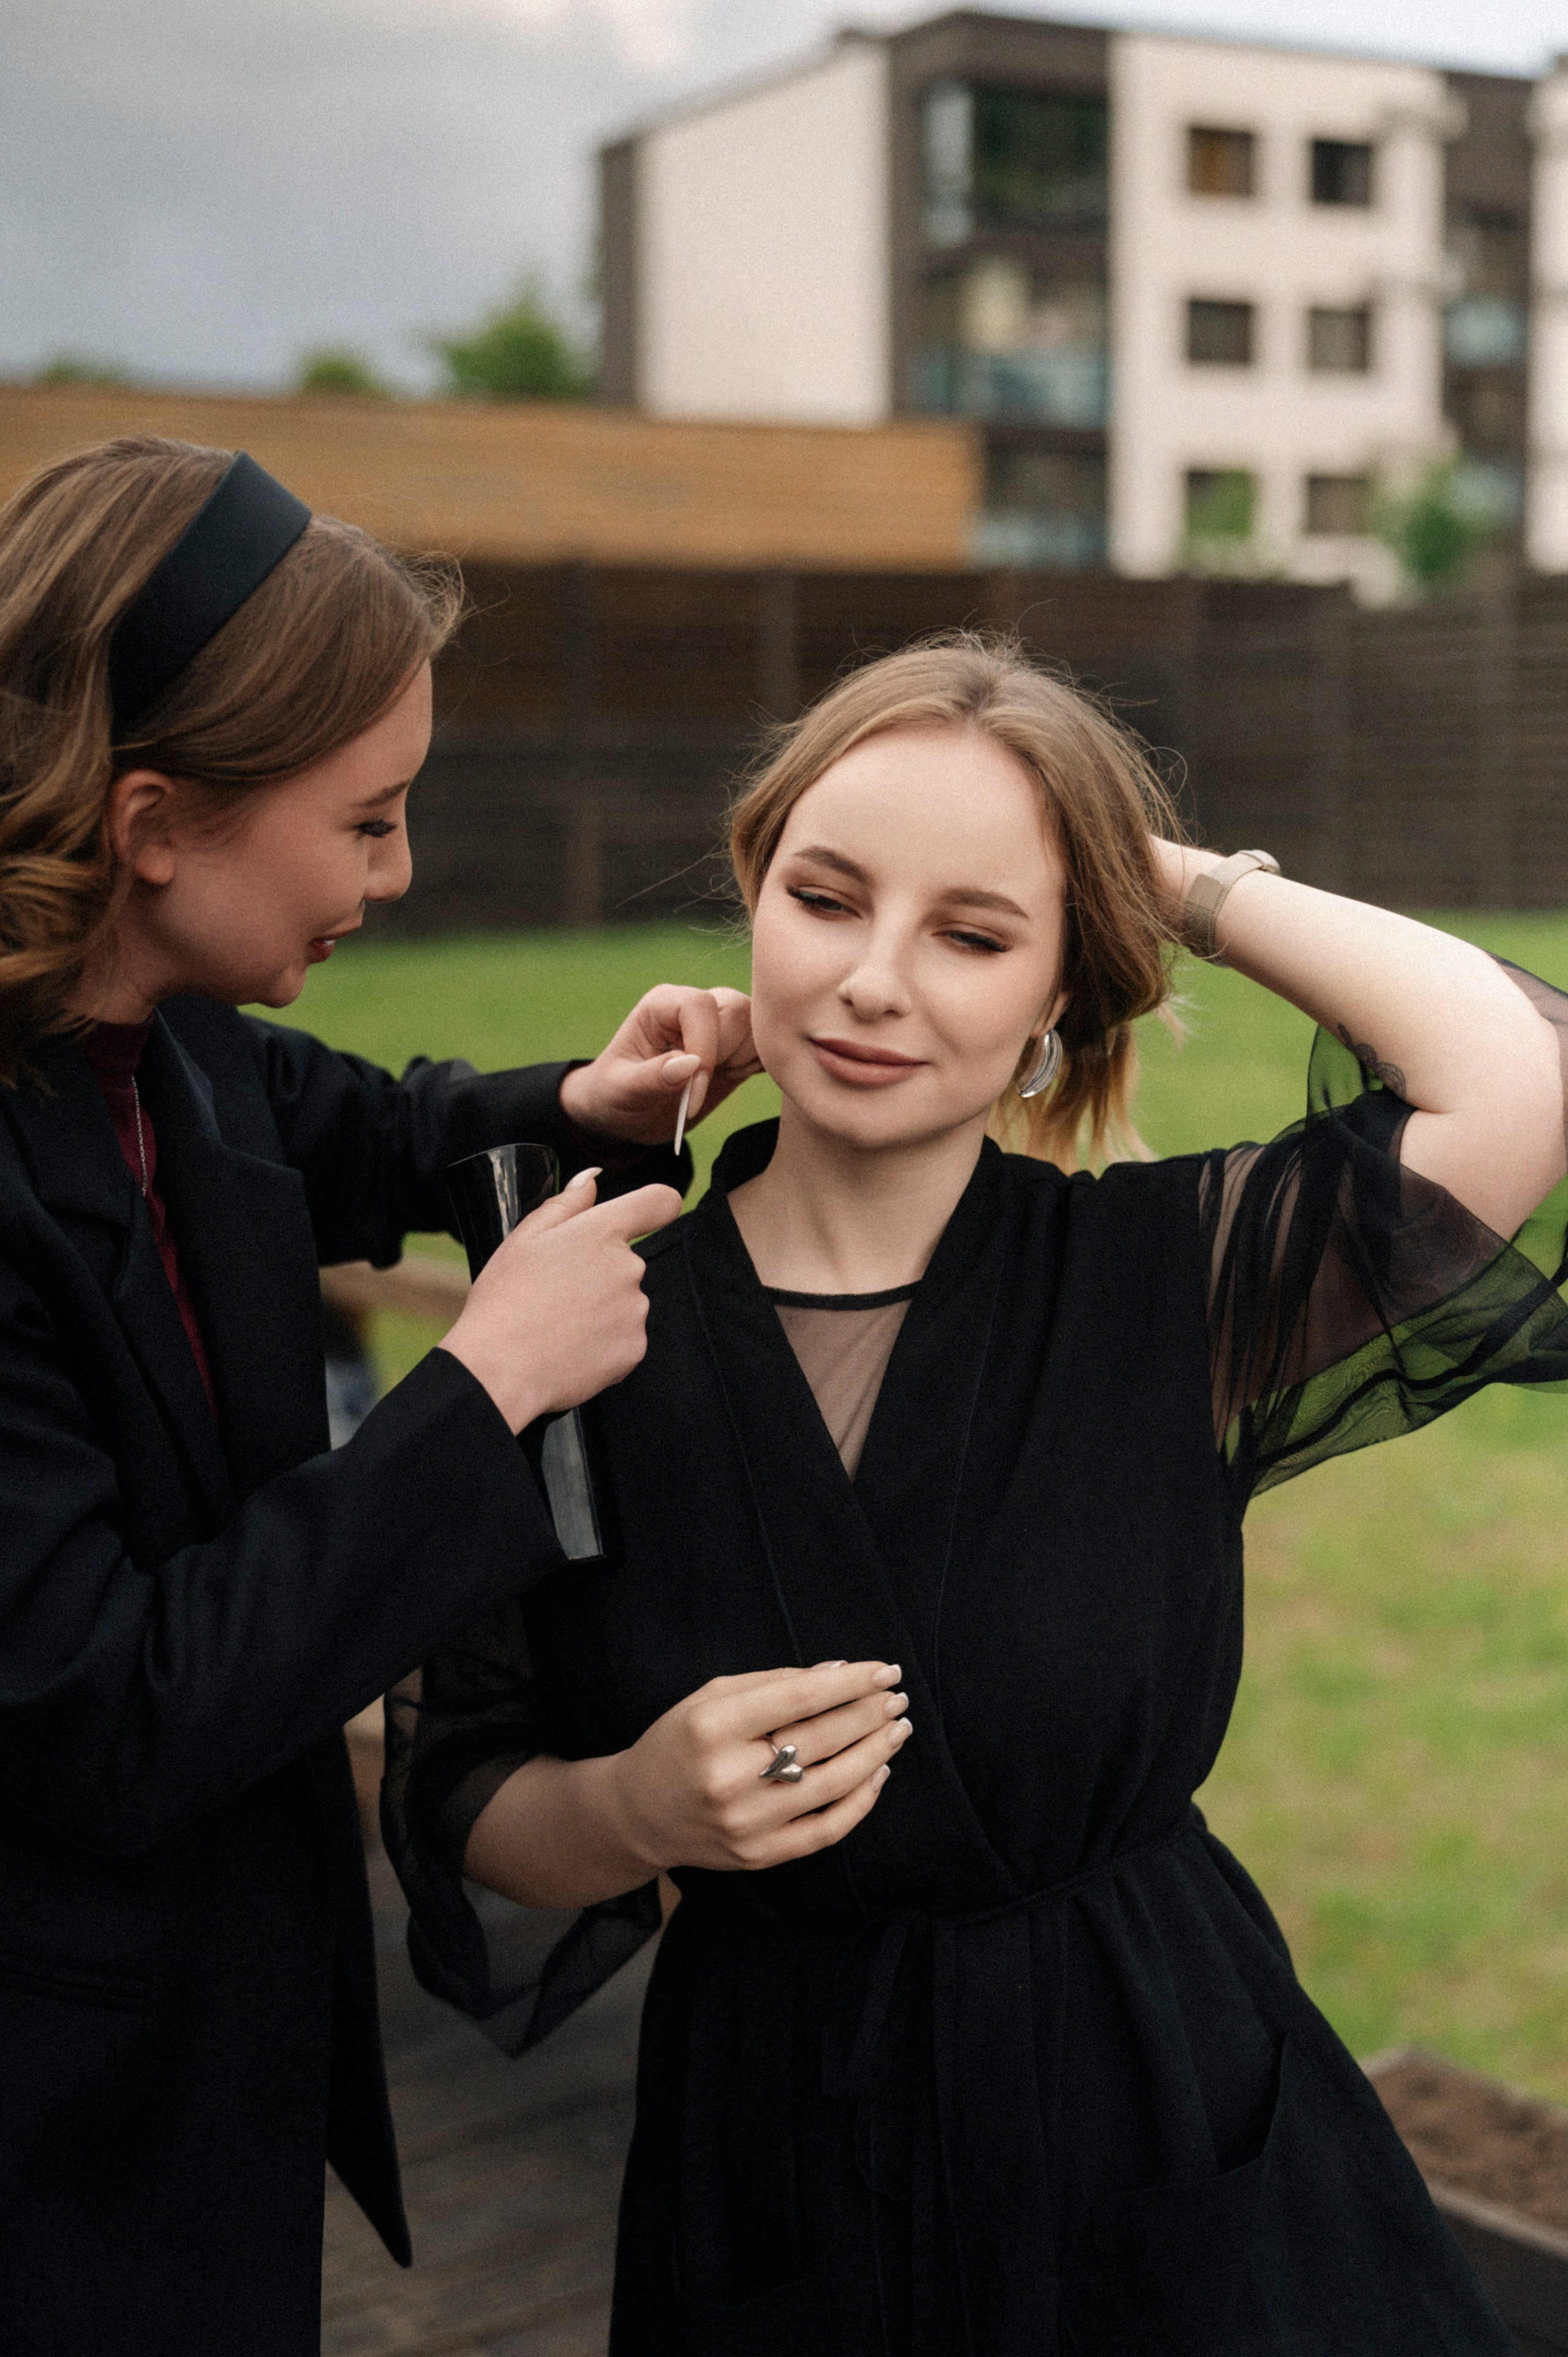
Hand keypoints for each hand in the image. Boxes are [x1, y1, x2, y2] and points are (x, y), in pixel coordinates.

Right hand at [439, 1171, 680, 1432]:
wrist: (500, 1368)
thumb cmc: (505, 1299)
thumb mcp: (524, 1238)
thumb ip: (566, 1204)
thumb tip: (592, 1180)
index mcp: (602, 1232)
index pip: (659, 1202)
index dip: (657, 1205)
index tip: (652, 1213)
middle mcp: (629, 1267)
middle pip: (627, 1263)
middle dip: (599, 1274)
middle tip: (556, 1295)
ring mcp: (635, 1310)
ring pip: (624, 1303)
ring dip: (601, 1312)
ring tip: (558, 1326)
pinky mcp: (635, 1348)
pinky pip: (624, 1339)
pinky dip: (603, 1345)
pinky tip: (570, 1349)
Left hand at [558, 985, 763, 1148]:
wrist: (628, 1114)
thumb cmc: (615, 1097)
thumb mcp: (622, 1092)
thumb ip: (652, 1077)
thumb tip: (690, 1063)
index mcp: (662, 1005)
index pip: (700, 1006)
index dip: (705, 1047)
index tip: (693, 1090)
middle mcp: (695, 1007)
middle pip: (738, 1011)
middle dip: (727, 1055)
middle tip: (699, 1088)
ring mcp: (721, 1024)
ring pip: (758, 1027)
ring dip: (744, 1061)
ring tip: (712, 1081)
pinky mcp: (738, 1045)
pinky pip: (766, 1046)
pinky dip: (757, 1066)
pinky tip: (730, 1078)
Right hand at [601, 1661, 910, 1873]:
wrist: (638, 1813)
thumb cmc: (680, 1742)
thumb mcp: (711, 1697)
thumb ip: (775, 1682)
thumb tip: (840, 1671)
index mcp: (712, 1727)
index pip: (799, 1698)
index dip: (850, 1683)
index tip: (886, 1669)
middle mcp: (729, 1777)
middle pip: (821, 1740)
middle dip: (870, 1714)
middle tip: (898, 1697)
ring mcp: (746, 1822)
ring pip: (832, 1785)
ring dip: (875, 1753)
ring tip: (898, 1729)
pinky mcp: (759, 1855)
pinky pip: (826, 1830)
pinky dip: (860, 1801)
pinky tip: (878, 1773)